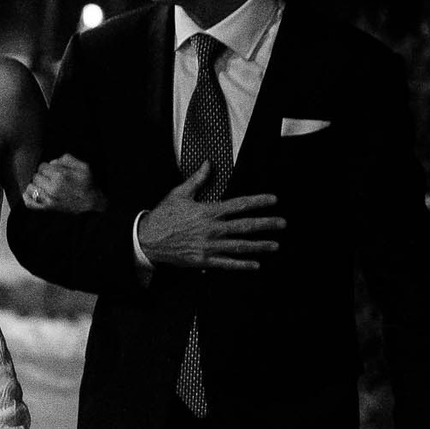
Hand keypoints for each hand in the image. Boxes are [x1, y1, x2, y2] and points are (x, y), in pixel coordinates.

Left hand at [24, 155, 105, 213]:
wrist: (92, 204)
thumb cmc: (87, 184)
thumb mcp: (83, 166)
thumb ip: (67, 159)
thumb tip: (52, 162)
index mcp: (60, 176)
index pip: (42, 166)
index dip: (47, 167)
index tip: (52, 171)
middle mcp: (53, 188)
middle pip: (36, 176)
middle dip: (41, 176)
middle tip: (49, 179)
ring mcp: (48, 200)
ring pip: (30, 188)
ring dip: (35, 186)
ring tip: (43, 187)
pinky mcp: (47, 209)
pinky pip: (29, 203)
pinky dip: (27, 197)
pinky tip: (32, 194)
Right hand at [136, 165, 283, 271]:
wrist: (147, 239)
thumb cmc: (163, 216)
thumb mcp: (179, 193)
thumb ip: (197, 179)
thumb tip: (208, 164)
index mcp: (208, 211)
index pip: (239, 205)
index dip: (258, 202)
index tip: (273, 200)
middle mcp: (212, 229)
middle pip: (245, 226)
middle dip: (266, 224)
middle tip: (282, 223)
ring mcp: (209, 246)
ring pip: (240, 246)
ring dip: (259, 246)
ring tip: (275, 245)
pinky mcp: (203, 261)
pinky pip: (227, 264)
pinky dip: (242, 265)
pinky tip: (255, 264)